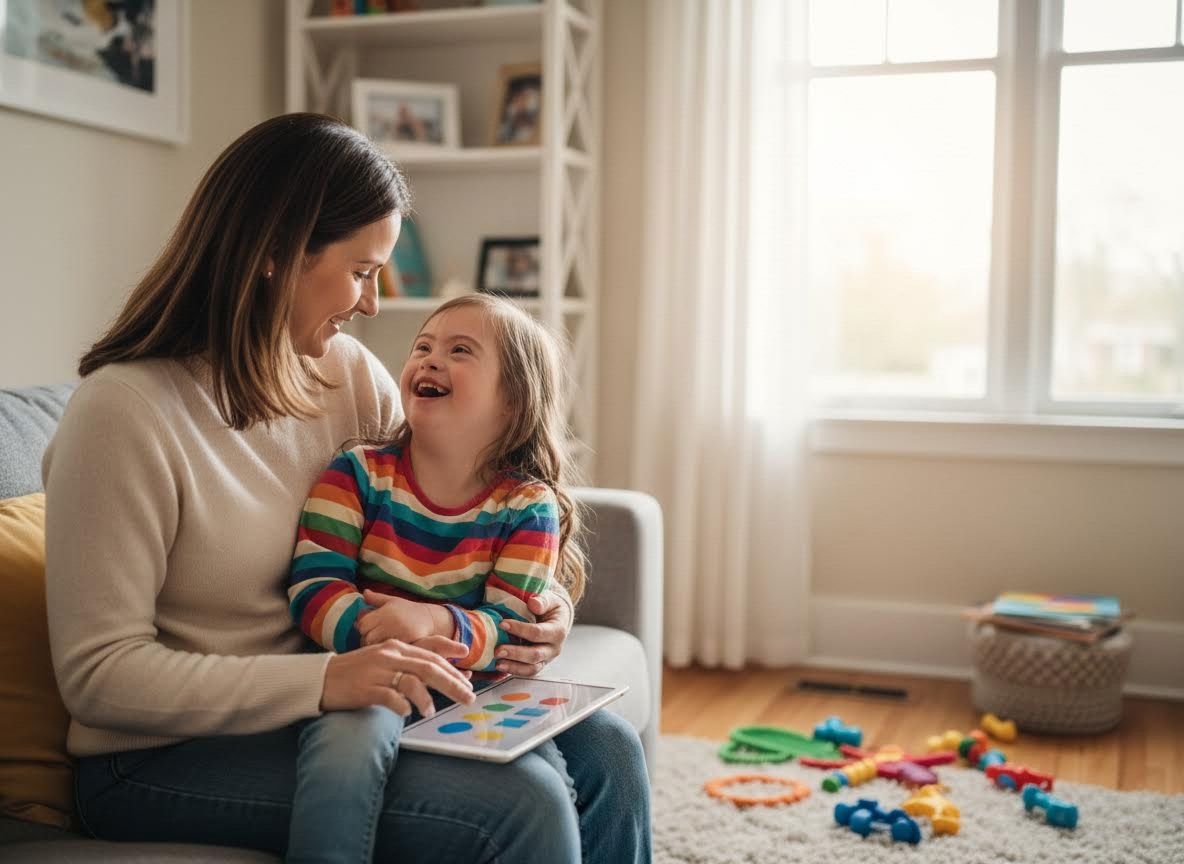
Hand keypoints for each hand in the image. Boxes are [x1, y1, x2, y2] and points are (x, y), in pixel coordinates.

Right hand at [321, 638, 474, 716]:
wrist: (321, 678)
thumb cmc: (355, 672)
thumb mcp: (383, 660)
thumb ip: (407, 665)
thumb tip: (436, 677)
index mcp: (396, 647)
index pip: (432, 654)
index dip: (453, 666)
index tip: (470, 679)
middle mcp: (391, 655)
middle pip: (430, 668)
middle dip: (453, 684)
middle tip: (469, 698)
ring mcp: (379, 671)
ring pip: (413, 682)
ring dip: (426, 699)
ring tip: (430, 712)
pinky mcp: (367, 689)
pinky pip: (392, 698)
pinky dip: (403, 707)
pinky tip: (406, 713)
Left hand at [358, 590, 451, 645]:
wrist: (431, 619)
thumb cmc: (409, 609)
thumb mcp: (393, 601)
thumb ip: (376, 598)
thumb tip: (364, 592)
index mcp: (385, 611)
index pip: (362, 624)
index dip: (363, 627)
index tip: (369, 628)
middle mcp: (390, 622)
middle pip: (366, 636)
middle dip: (367, 638)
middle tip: (373, 637)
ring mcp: (397, 633)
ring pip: (376, 646)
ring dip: (375, 646)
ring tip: (380, 643)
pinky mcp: (405, 643)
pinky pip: (389, 650)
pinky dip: (386, 650)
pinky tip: (389, 648)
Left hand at [495, 593, 572, 676]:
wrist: (558, 620)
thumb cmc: (550, 608)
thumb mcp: (551, 600)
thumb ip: (543, 601)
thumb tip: (533, 603)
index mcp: (558, 631)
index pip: (538, 632)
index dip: (520, 629)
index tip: (502, 624)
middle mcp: (554, 648)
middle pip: (535, 654)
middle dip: (515, 653)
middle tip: (497, 650)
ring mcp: (547, 659)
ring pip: (532, 668)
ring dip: (514, 666)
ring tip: (497, 663)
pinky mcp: (540, 664)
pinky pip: (528, 672)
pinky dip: (515, 670)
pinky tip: (501, 666)